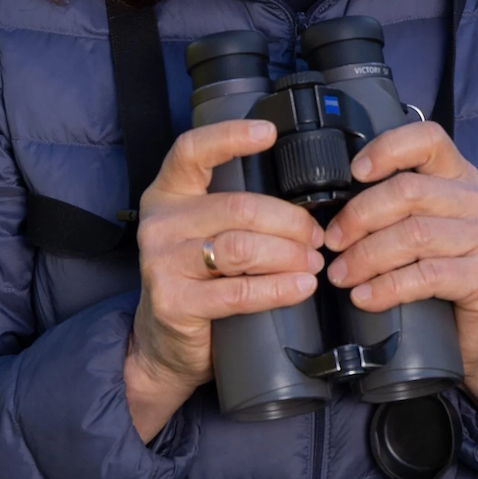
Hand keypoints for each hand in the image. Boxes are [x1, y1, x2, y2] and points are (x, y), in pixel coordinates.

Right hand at [124, 120, 324, 443]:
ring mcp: (161, 263)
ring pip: (242, 247)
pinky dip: (278, 288)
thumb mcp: (206, 234)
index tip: (269, 132)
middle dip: (289, 221)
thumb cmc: (198, 282)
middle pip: (238, 207)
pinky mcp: (173, 302)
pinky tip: (300, 287)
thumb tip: (305, 201)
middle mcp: (160, 223)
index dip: (230, 136)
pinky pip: (238, 291)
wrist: (164, 346)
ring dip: (288, 254)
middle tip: (317, 237)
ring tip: (312, 262)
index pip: (191, 151)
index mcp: (168, 195)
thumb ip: (235, 210)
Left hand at [322, 122, 477, 423]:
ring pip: (415, 234)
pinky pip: (429, 275)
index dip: (388, 149)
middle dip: (359, 217)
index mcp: (458, 177)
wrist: (472, 334)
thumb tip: (327, 206)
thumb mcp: (414, 231)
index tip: (354, 172)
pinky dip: (388, 286)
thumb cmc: (434, 275)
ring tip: (341, 275)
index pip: (429, 139)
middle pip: (410, 191)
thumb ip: (389, 209)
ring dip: (367, 256)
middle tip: (331, 244)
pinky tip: (366, 297)